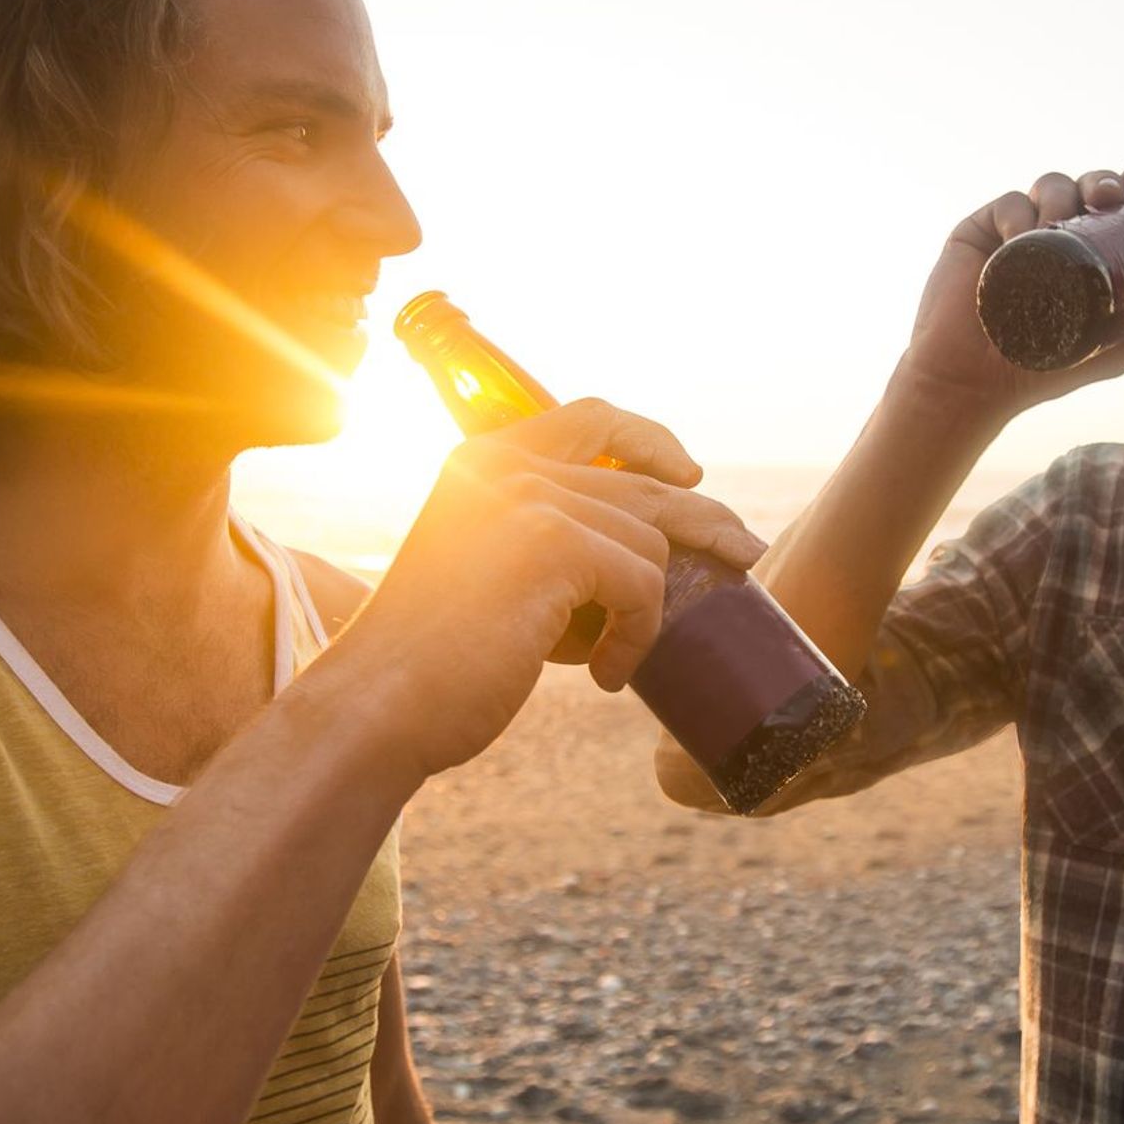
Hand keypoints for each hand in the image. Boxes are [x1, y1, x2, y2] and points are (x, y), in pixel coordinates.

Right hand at [322, 399, 763, 784]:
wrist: (379, 707)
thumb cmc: (435, 662)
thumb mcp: (486, 572)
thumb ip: (544, 542)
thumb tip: (643, 553)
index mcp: (481, 462)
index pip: (590, 416)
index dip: (650, 440)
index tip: (688, 475)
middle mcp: (504, 465)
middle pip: (641, 482)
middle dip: (702, 521)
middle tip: (744, 556)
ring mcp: (530, 498)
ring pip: (649, 542)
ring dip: (645, 612)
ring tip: (611, 661)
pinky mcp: (554, 544)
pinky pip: (643, 585)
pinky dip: (635, 637)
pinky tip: (604, 675)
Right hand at [899, 163, 1123, 424]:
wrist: (977, 382)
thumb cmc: (1049, 369)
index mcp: (1092, 250)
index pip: (1121, 202)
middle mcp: (1057, 234)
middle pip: (1087, 186)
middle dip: (1103, 179)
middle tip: (1111, 195)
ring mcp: (1017, 231)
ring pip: (1049, 186)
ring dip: (1062, 190)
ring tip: (1062, 223)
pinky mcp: (978, 232)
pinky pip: (1005, 203)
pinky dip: (1018, 210)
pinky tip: (1023, 233)